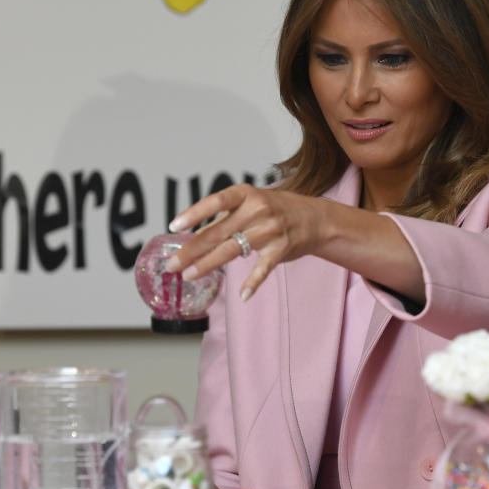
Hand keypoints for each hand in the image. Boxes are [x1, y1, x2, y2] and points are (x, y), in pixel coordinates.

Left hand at [165, 183, 326, 300]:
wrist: (316, 218)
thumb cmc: (276, 209)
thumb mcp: (249, 203)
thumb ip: (223, 218)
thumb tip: (192, 235)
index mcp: (246, 195)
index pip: (216, 202)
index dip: (194, 214)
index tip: (174, 226)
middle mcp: (258, 210)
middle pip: (218, 232)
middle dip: (191, 250)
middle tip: (172, 264)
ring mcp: (270, 230)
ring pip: (232, 250)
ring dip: (208, 265)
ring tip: (189, 275)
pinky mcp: (282, 249)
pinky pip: (263, 268)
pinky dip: (253, 282)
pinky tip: (242, 294)